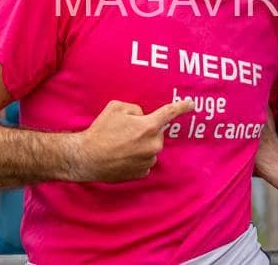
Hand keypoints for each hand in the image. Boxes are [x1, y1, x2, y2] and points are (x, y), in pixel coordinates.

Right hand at [71, 99, 193, 181]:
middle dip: (145, 130)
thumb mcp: (116, 108)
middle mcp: (152, 145)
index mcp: (149, 127)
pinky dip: (136, 157)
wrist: (86, 158)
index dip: (182, 107)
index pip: (170, 113)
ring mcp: (148, 161)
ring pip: (150, 147)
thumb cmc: (100, 131)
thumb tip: (142, 116)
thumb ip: (135, 108)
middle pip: (156, 133)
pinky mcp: (141, 173)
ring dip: (140, 145)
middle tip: (125, 132)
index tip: (192, 104)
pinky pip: (144, 161)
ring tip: (119, 145)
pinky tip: (121, 156)